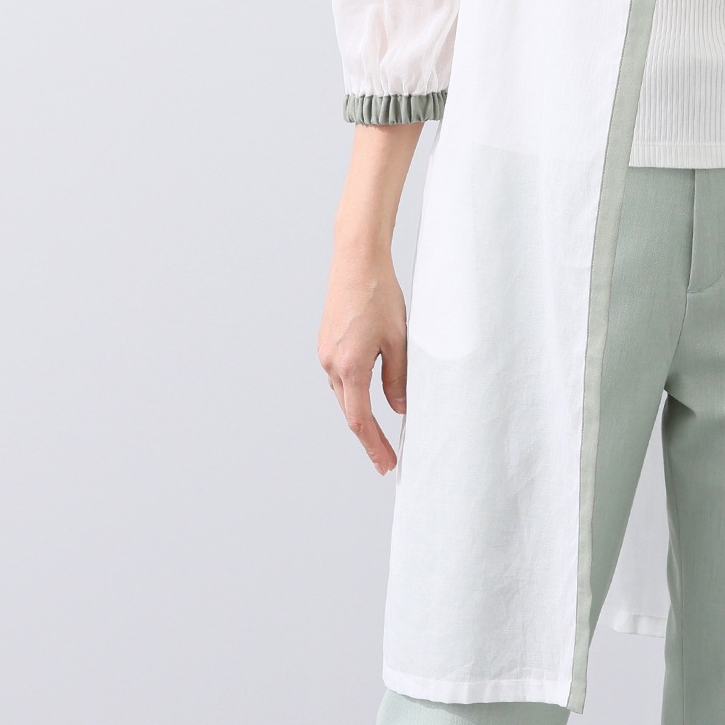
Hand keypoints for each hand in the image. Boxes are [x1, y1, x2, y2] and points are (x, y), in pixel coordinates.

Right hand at [317, 240, 407, 474]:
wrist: (356, 261)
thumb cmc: (379, 295)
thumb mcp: (399, 340)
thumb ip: (398, 378)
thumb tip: (397, 407)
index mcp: (350, 367)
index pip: (361, 420)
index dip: (374, 445)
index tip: (386, 464)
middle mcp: (331, 363)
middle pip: (349, 412)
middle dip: (368, 437)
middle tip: (385, 458)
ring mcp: (325, 353)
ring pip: (344, 395)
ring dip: (360, 414)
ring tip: (379, 432)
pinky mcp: (326, 342)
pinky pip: (340, 377)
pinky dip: (353, 392)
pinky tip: (367, 395)